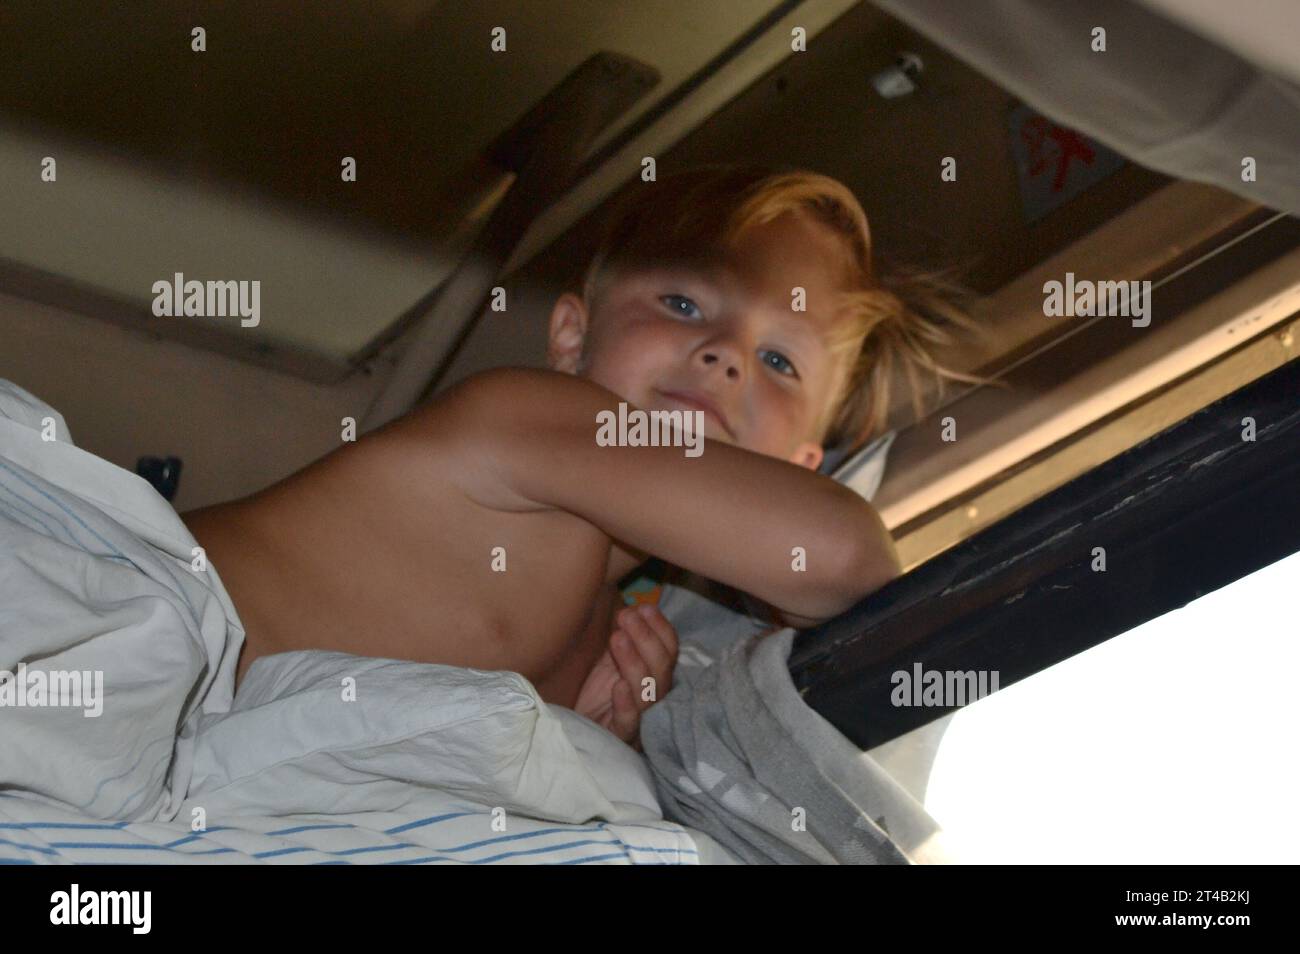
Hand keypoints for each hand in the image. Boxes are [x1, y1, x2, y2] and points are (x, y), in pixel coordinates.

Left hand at [572, 604, 678, 750]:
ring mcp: (640, 720)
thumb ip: (622, 635)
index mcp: (654, 675)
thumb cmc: (594, 692)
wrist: (571, 729)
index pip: (670, 650)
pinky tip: (618, 687)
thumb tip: (630, 604)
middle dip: (646, 638)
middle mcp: (653, 697)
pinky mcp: (620, 737)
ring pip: (649, 693)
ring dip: (635, 662)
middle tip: (626, 616)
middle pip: (662, 669)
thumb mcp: (608, 658)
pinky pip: (629, 723)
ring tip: (617, 637)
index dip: (660, 628)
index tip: (644, 607)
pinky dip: (626, 705)